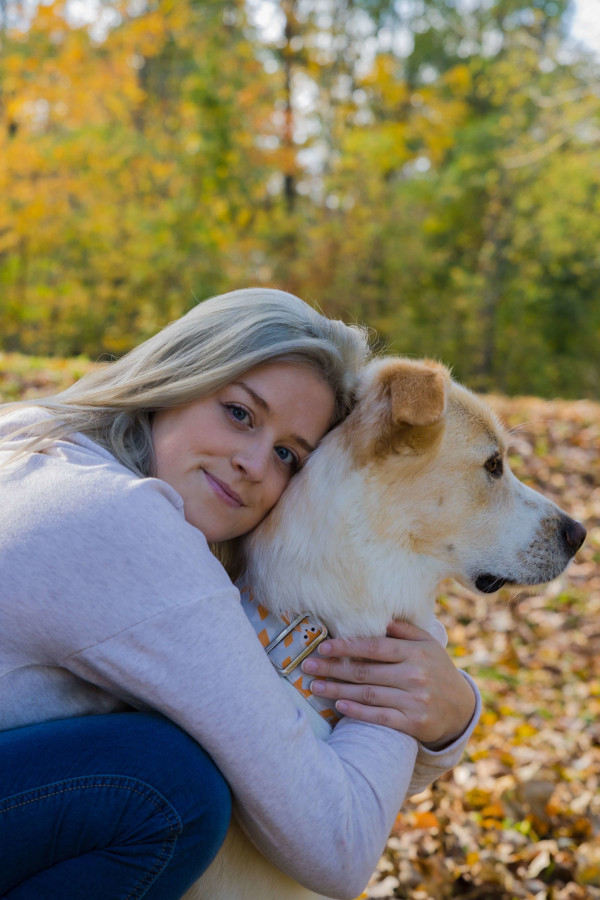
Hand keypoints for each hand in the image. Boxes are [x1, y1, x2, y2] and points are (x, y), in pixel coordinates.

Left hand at [301, 620, 475, 748]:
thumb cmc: (436, 670)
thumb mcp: (427, 645)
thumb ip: (403, 630)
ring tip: (315, 686)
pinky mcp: (414, 723)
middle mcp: (415, 675)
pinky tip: (339, 706)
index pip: (374, 647)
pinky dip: (357, 712)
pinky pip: (380, 717)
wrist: (461, 708)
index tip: (323, 647)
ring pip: (368, 695)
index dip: (346, 647)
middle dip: (332, 669)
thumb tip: (378, 617)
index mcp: (415, 652)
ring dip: (337, 690)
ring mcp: (415, 701)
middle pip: (365, 672)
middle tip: (308, 667)